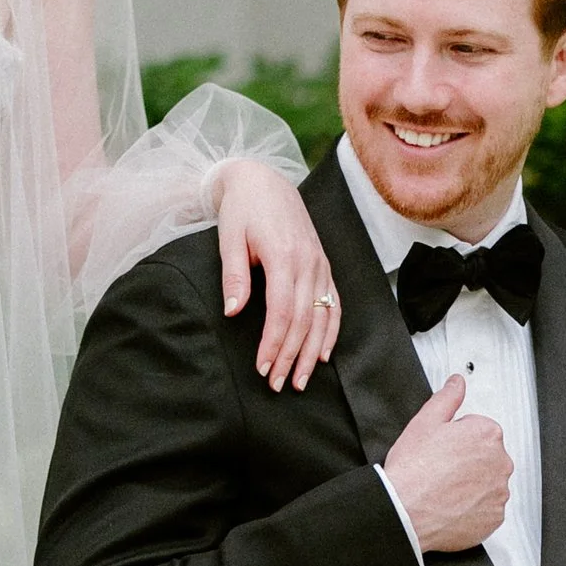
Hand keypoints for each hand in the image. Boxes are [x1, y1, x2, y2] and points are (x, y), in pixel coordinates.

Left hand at [215, 161, 343, 390]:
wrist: (264, 181)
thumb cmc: (243, 209)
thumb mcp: (230, 237)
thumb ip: (234, 276)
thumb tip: (234, 312)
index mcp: (284, 256)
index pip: (283, 311)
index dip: (274, 343)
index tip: (263, 368)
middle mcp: (308, 263)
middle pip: (304, 320)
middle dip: (291, 356)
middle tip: (278, 384)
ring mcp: (320, 265)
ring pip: (323, 317)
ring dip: (313, 352)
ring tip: (301, 380)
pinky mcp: (324, 266)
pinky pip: (335, 304)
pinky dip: (331, 332)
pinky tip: (324, 354)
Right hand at [383, 374, 511, 549]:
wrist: (405, 512)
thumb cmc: (413, 471)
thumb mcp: (425, 422)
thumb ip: (447, 398)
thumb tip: (456, 384)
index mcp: (487, 433)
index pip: (480, 430)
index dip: (457, 439)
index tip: (443, 450)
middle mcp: (500, 461)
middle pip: (487, 457)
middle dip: (469, 461)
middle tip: (441, 469)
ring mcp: (499, 491)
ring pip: (489, 483)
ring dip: (473, 485)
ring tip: (445, 489)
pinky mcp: (495, 517)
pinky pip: (488, 509)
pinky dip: (475, 509)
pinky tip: (452, 506)